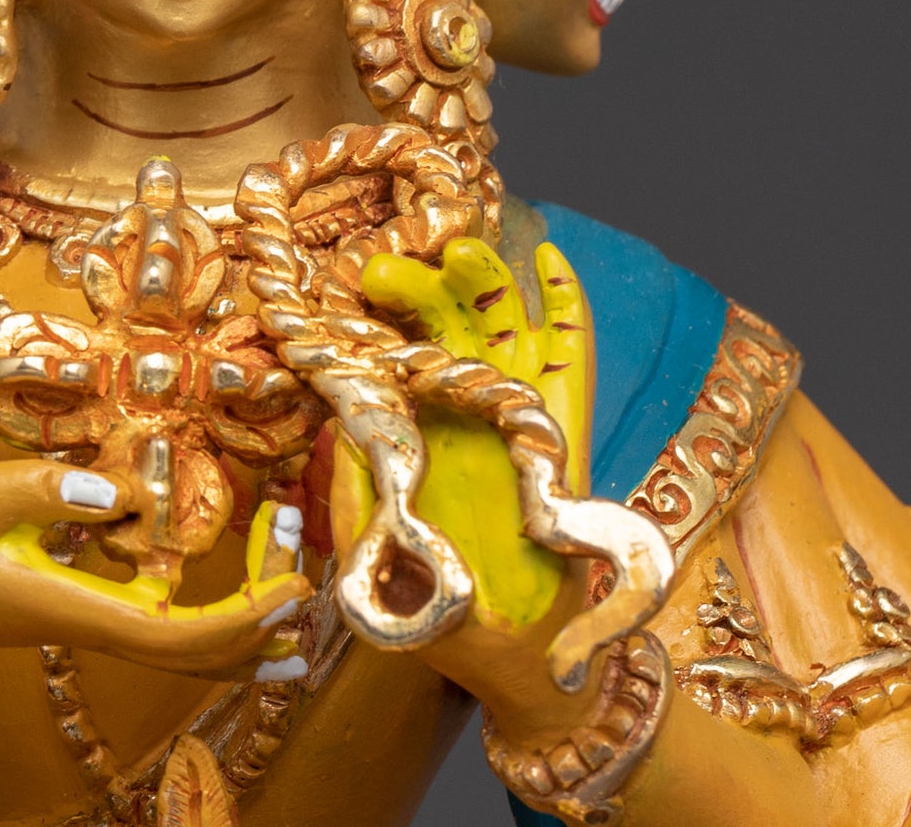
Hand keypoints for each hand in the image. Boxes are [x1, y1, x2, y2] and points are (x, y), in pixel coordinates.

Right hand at [0, 455, 311, 703]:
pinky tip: (246, 584)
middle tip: (311, 566)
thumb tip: (123, 493)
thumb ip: (49, 490)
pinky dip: (217, 611)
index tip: (291, 586)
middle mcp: (100, 628)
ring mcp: (98, 625)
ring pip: (191, 648)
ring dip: (248, 621)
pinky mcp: (94, 612)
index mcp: (80, 608)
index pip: (177, 636)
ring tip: (299, 578)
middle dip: (263, 621)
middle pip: (200, 655)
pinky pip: (172, 627)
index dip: (242, 619)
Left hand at [339, 236, 599, 736]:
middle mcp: (462, 414)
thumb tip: (339, 434)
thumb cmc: (442, 619)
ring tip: (458, 247)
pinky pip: (572, 354)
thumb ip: (355, 500)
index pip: (389, 359)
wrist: (520, 664)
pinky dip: (563, 301)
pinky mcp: (566, 431)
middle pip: (441, 326)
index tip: (338, 294)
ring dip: (480, 281)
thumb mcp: (376, 562)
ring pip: (500, 326)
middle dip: (415, 290)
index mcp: (413, 437)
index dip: (367, 322)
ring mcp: (515, 416)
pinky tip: (546, 257)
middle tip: (383, 271)